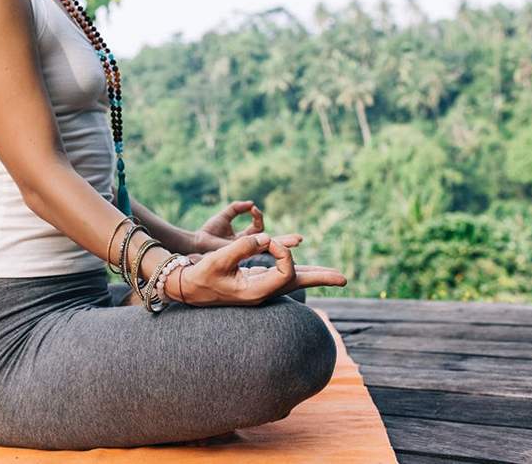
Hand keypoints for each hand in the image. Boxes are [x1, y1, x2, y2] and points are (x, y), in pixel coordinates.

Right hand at [172, 233, 345, 305]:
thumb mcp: (218, 260)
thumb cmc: (200, 275)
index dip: (283, 251)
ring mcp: (260, 288)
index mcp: (256, 292)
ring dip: (313, 275)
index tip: (267, 239)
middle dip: (321, 278)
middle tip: (345, 279)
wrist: (187, 288)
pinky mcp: (256, 282)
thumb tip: (265, 238)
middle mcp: (262, 292)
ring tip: (336, 277)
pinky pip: (282, 276)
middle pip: (298, 284)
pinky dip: (296, 271)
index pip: (286, 270)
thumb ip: (242, 248)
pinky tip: (308, 271)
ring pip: (292, 280)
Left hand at [192, 200, 301, 252]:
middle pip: (271, 243)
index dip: (258, 217)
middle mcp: (248, 247)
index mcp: (244, 239)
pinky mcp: (243, 254)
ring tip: (297, 241)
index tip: (253, 209)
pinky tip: (276, 242)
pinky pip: (259, 250)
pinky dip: (269, 244)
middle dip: (285, 240)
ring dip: (283, 243)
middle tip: (300, 239)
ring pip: (269, 248)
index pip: (259, 229)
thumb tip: (252, 203)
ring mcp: (246, 252)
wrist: (196, 244)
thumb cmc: (207, 232)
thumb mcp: (224, 217)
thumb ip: (236, 208)